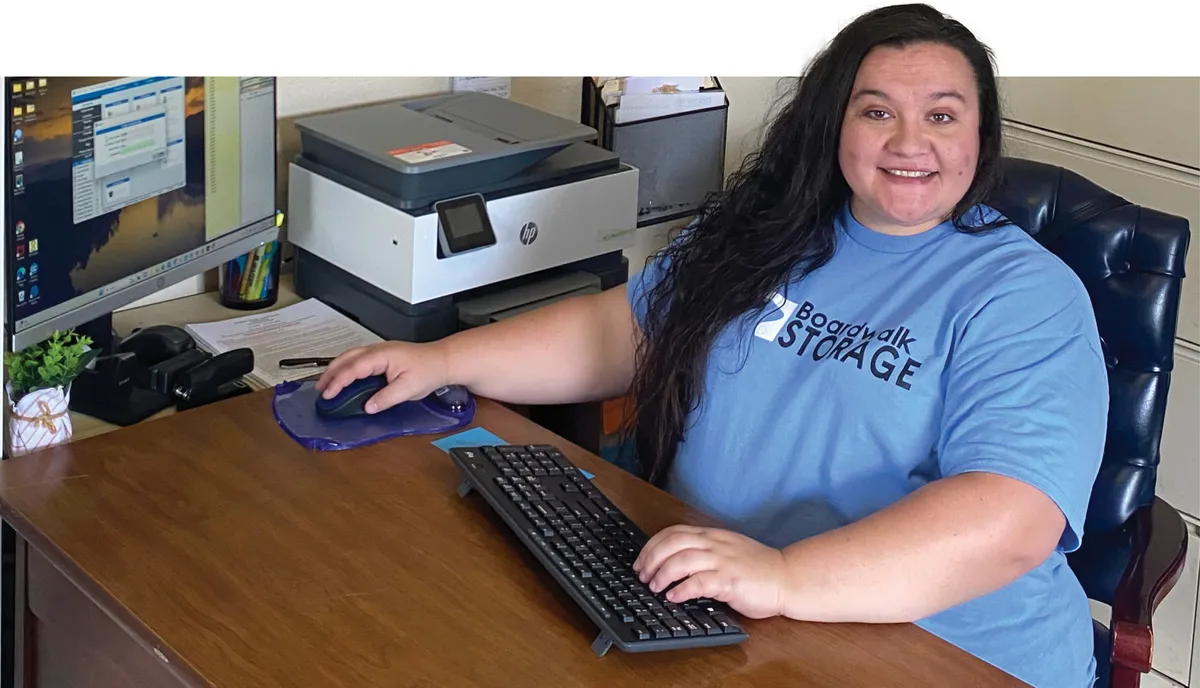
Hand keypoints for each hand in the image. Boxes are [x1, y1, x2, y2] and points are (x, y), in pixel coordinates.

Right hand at [315, 341, 450, 413]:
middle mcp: (377, 350)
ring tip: (326, 384)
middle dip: (330, 373)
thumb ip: (387, 398)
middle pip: (346, 358)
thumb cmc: (428, 370)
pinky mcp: (382, 356)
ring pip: (350, 357)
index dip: (339, 381)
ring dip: (336, 369)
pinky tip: (344, 378)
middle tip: (320, 389)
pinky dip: (346, 368)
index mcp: (382, 355)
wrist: (443, 361)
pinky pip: (358, 359)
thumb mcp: (409, 388)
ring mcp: (379, 351)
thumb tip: (368, 407)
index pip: (354, 367)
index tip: (328, 394)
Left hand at [632, 525, 787, 619]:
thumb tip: (672, 562)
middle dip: (651, 559)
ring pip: (681, 560)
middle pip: (672, 543)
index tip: (640, 561)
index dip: (651, 546)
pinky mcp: (730, 580)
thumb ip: (704, 551)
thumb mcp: (727, 551)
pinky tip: (674, 597)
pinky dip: (682, 589)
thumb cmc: (757, 568)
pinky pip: (699, 582)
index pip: (673, 532)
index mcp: (711, 536)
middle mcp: (714, 544)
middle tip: (642, 576)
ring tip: (655, 587)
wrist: (786, 577)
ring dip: (662, 574)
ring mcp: (722, 561)